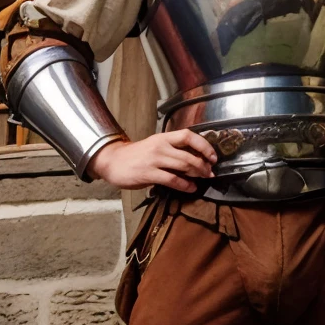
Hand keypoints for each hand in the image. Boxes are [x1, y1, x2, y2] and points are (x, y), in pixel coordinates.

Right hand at [89, 130, 216, 191]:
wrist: (112, 161)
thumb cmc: (135, 156)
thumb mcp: (154, 146)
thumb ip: (171, 149)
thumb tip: (194, 158)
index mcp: (163, 137)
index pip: (188, 135)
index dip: (204, 145)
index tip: (213, 156)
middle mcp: (160, 146)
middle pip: (189, 154)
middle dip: (204, 165)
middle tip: (210, 172)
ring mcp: (154, 160)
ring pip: (183, 166)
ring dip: (198, 174)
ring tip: (203, 179)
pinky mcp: (148, 173)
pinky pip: (173, 180)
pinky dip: (185, 185)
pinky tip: (191, 188)